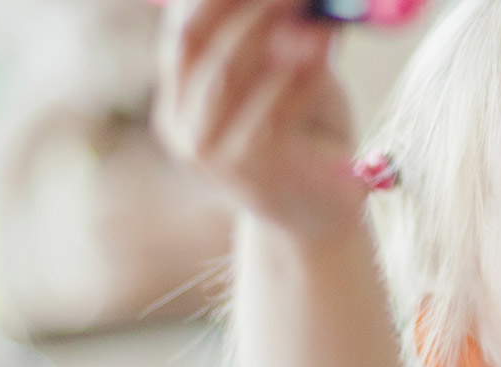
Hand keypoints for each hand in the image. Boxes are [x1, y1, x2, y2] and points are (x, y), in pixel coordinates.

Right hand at [154, 0, 366, 241]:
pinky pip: (270, 112)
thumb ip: (284, 33)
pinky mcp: (248, 174)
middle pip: (195, 42)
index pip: (181, 27)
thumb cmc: (306, 133)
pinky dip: (298, 74)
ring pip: (228, 74)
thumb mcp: (289, 73)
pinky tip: (323, 49)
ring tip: (312, 12)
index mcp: (178, 94)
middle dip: (244, 3)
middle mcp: (179, 124)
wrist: (320, 212)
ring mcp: (207, 152)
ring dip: (270, 31)